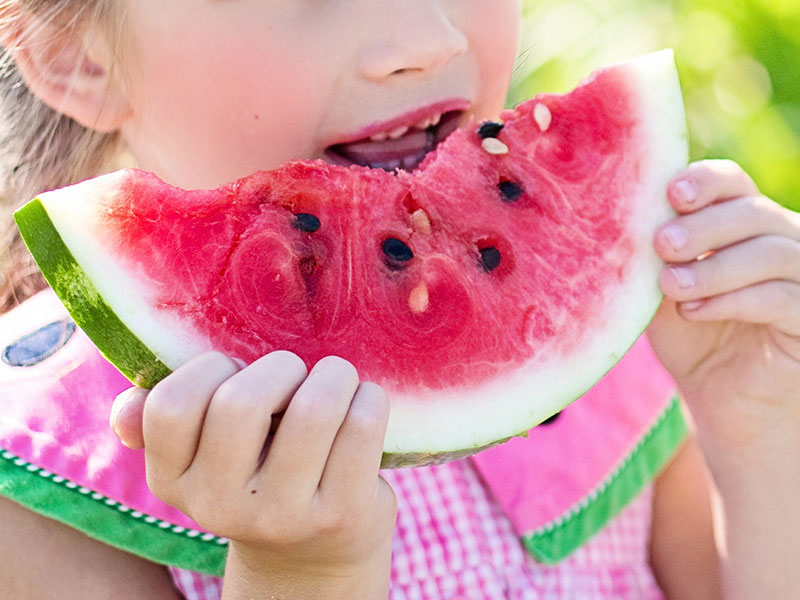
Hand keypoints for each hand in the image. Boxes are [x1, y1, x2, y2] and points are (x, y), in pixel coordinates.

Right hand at [110, 352, 395, 598]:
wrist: (314, 554)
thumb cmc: (259, 477)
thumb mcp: (205, 461)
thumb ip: (163, 426)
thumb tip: (126, 406)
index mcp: (174, 481)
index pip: (171, 406)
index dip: (210, 368)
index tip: (237, 373)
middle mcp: (221, 507)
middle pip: (241, 403)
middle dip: (279, 367)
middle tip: (295, 375)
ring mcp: (284, 515)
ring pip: (314, 408)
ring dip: (333, 376)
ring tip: (335, 382)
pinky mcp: (342, 513)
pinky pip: (362, 425)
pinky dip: (369, 397)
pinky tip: (363, 403)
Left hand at [646, 159, 799, 447]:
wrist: (721, 401)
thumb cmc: (690, 337)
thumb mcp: (663, 291)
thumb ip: (653, 257)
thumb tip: (620, 219)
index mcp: (741, 224)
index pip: (732, 183)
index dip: (705, 181)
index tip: (670, 194)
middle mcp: (780, 240)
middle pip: (752, 211)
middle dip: (702, 226)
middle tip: (661, 244)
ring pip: (771, 252)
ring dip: (714, 267)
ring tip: (671, 287)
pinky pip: (782, 297)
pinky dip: (733, 300)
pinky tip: (693, 312)